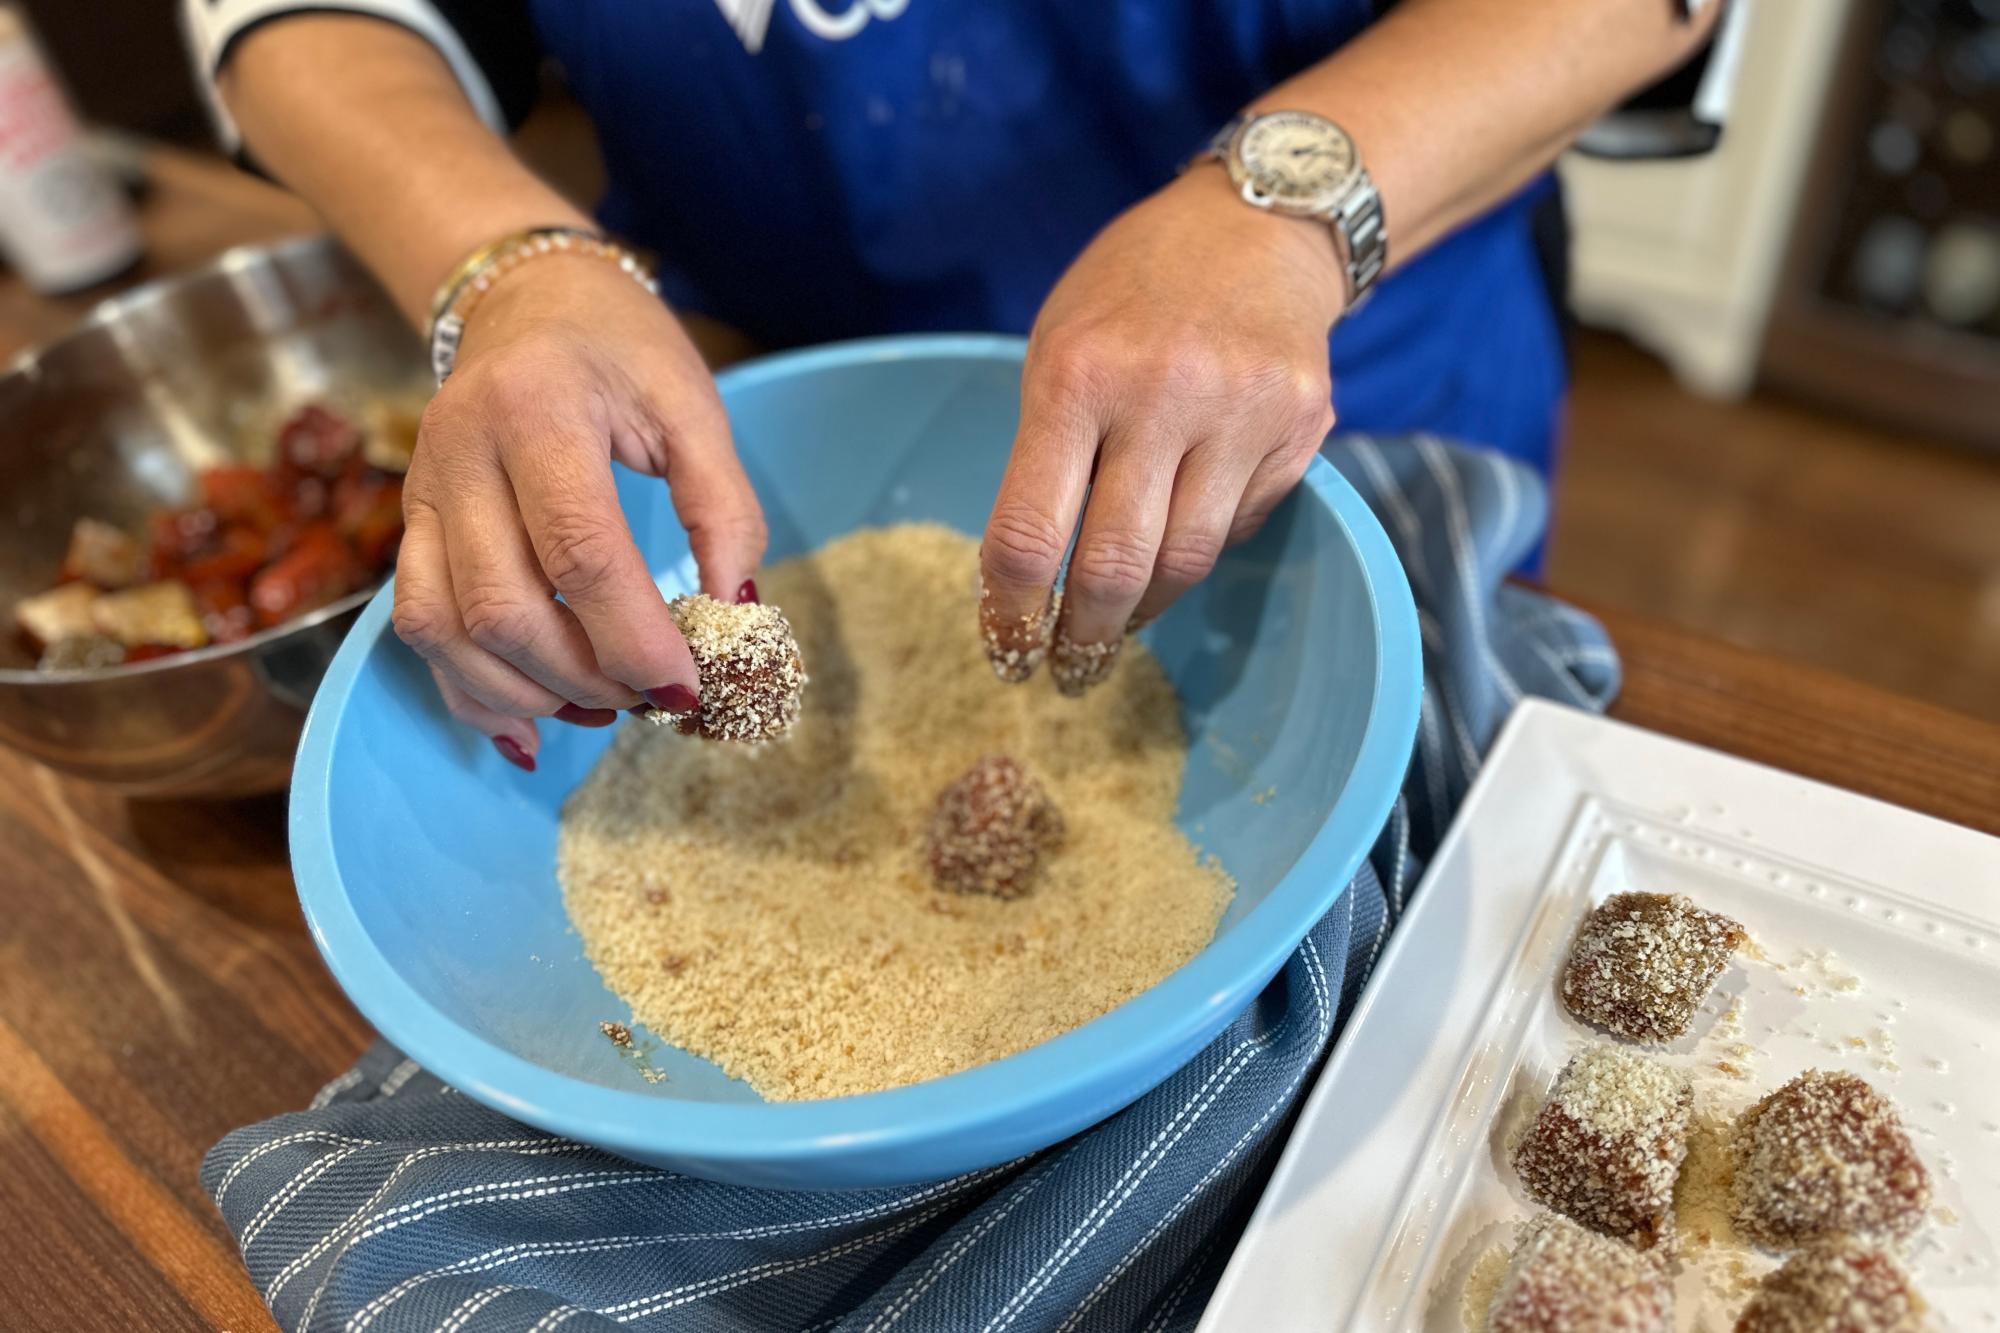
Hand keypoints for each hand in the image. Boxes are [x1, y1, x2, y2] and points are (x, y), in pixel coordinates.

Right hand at [391, 255, 766, 768]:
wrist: (526, 296)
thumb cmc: (621, 348)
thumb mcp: (693, 406)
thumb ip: (725, 509)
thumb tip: (737, 614)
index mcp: (539, 409)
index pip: (581, 553)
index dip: (635, 637)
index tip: (689, 687)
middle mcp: (461, 451)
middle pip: (504, 605)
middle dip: (584, 675)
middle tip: (651, 698)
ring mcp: (424, 489)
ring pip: (445, 627)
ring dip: (526, 691)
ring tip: (603, 707)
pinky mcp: (410, 522)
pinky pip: (418, 625)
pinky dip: (469, 690)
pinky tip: (531, 723)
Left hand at [978, 168, 1343, 694]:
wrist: (1257, 226)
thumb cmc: (1131, 292)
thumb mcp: (1058, 345)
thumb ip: (1045, 450)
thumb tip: (1033, 576)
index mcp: (1078, 376)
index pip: (1030, 533)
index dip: (1012, 613)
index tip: (1006, 650)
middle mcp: (1165, 396)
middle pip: (1116, 567)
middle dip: (1084, 638)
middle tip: (1067, 671)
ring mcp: (1243, 413)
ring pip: (1187, 562)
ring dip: (1143, 612)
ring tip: (1117, 628)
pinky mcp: (1300, 428)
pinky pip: (1239, 526)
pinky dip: (1200, 548)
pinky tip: (1178, 538)